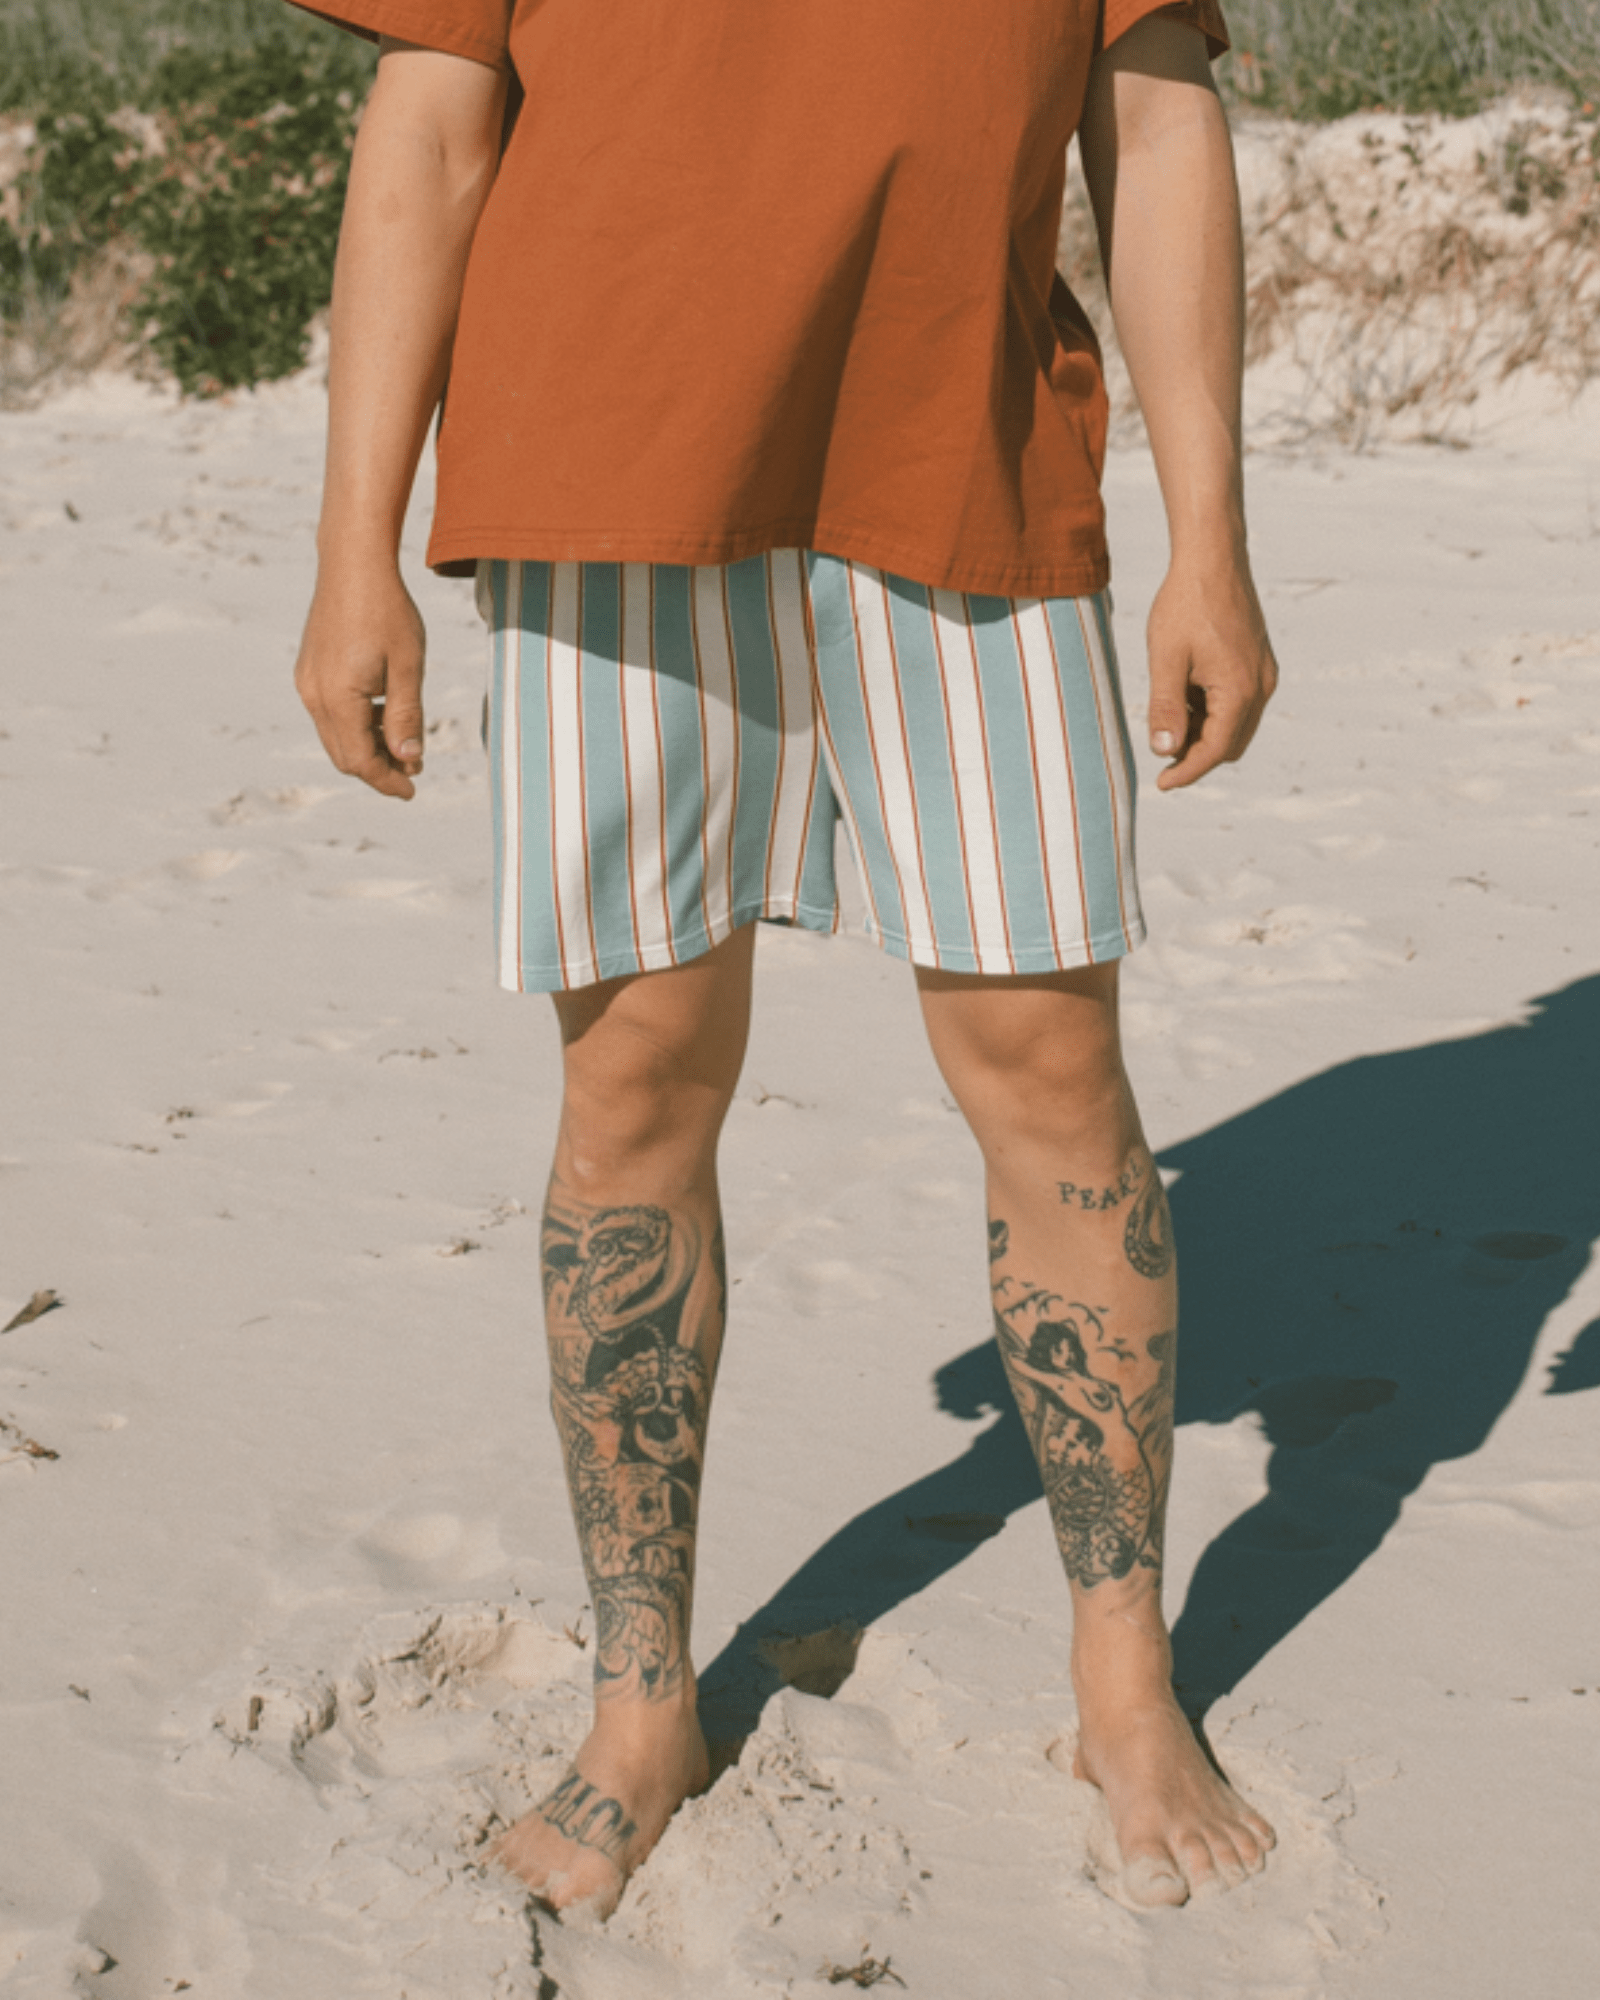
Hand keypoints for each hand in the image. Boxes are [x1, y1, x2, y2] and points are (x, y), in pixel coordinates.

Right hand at [294, 561, 426, 798]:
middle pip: (343, 755)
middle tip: (413, 772)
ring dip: (368, 747)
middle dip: (378, 769)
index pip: (360, 760)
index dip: (387, 781)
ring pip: (336, 735)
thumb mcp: (408, 666)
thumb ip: (407, 715)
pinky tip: (385, 714)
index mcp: (338, 697)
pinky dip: (356, 725)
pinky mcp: (309, 670)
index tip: (412, 790)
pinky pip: (330, 713)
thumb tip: (408, 760)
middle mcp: (314, 694)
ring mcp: (307, 681)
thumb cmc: (387, 610)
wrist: (353, 564)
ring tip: (405, 742)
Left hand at [1145, 561, 1278, 792]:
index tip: (1160, 784)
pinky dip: (1213, 710)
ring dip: (1204, 731)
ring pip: (1235, 724)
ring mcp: (1263, 672)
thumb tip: (1164, 751)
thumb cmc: (1185, 604)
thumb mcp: (1166, 659)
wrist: (1212, 557)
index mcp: (1240, 690)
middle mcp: (1260, 685)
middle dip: (1197, 755)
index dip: (1187, 772)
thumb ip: (1165, 708)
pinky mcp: (1258, 661)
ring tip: (1167, 717)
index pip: (1215, 750)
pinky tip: (1184, 694)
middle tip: (1160, 754)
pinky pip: (1239, 702)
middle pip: (1230, 743)